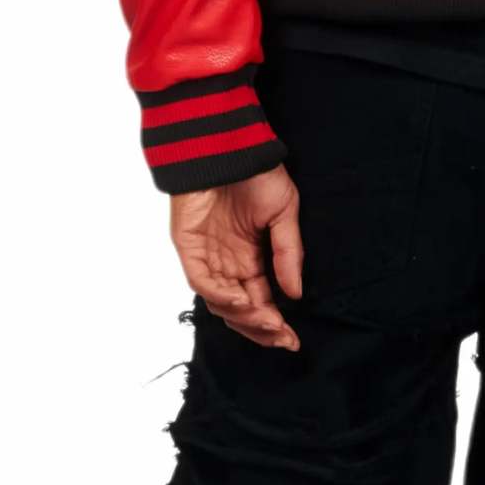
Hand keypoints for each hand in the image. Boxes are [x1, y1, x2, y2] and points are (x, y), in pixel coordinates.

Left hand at [169, 164, 304, 351]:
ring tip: (266, 320)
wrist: (226, 145)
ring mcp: (207, 257)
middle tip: (281, 337)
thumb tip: (295, 293)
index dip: (275, 323)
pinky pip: (202, 281)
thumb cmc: (256, 173)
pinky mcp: (189, 247)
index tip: (292, 339)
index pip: (262, 300)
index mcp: (251, 257)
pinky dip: (220, 295)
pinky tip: (241, 301)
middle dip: (260, 328)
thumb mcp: (284, 212)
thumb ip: (288, 253)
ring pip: (220, 303)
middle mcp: (228, 263)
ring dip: (244, 316)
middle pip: (240, 310)